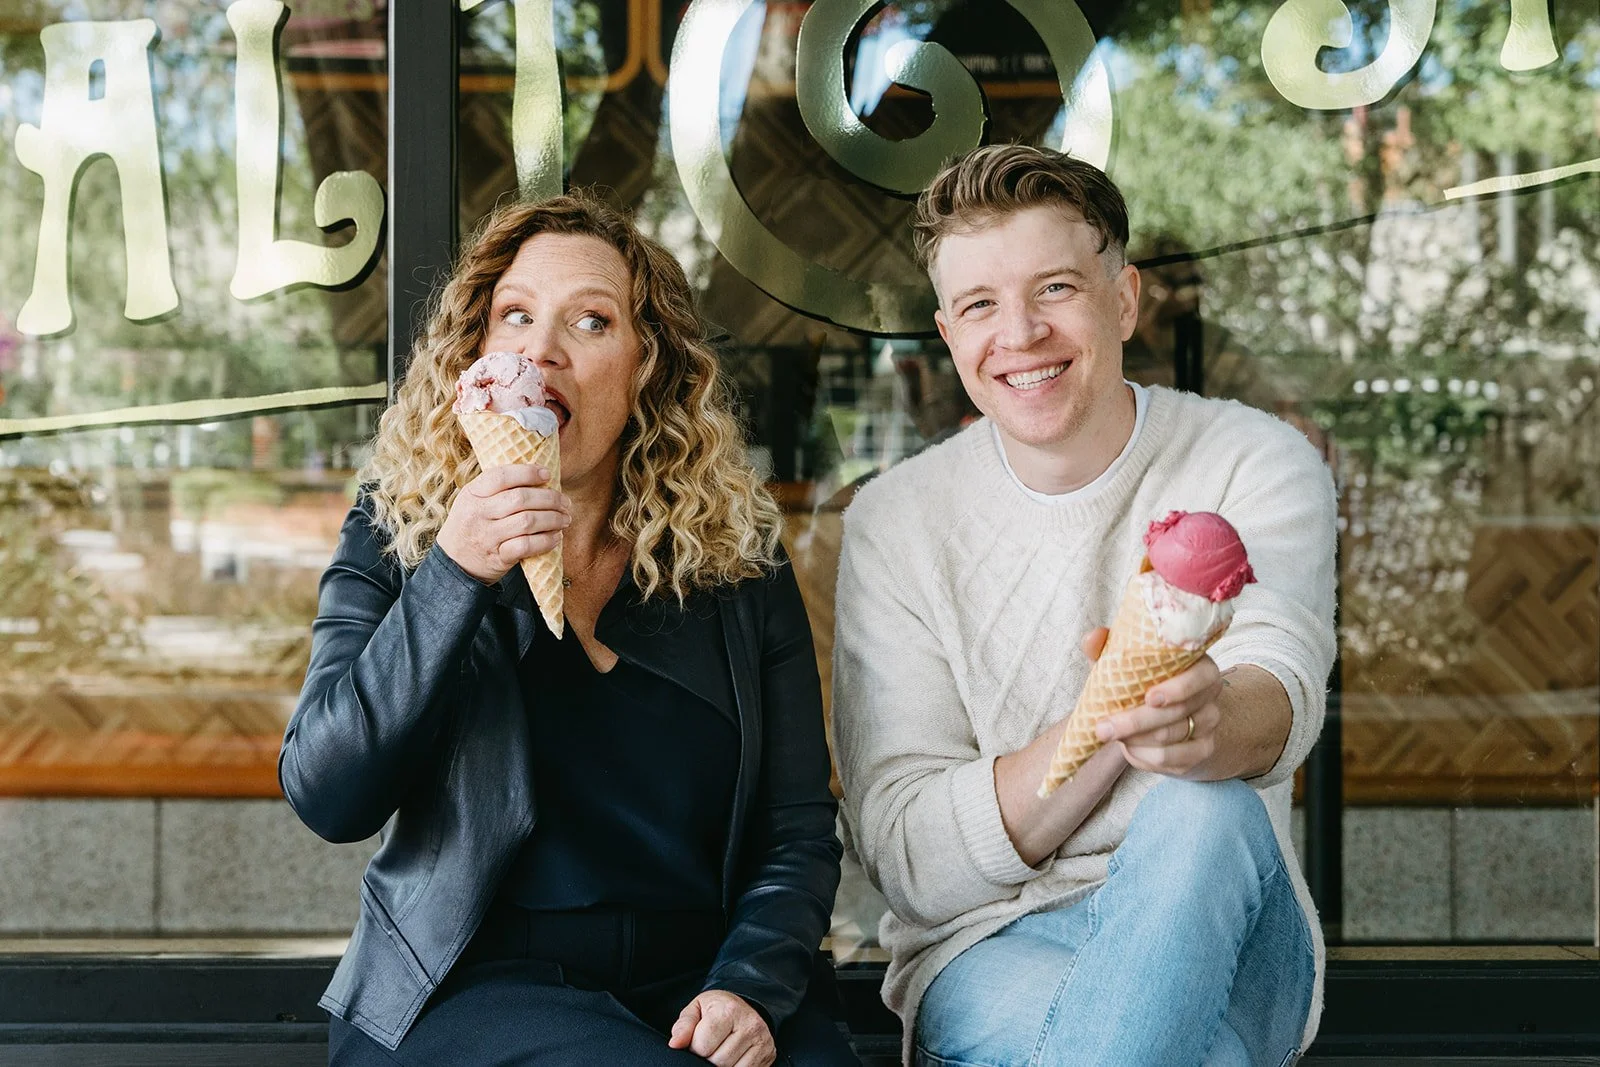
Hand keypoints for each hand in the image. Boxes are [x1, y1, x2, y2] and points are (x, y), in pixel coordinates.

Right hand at [435, 464, 569, 584]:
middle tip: (565, 502)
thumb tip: (537, 476)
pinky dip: (546, 541)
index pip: (501, 476)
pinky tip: (556, 537)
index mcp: (472, 494)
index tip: (547, 475)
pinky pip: (526, 546)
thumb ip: (496, 489)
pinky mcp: (497, 558)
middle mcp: (478, 513)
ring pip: (527, 521)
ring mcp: (487, 537)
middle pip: (520, 498)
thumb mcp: (473, 502)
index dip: (527, 473)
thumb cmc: (471, 527)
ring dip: (553, 519)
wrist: (454, 564)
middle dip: (550, 498)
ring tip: (564, 519)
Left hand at [668, 990, 774, 1066]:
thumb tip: (675, 1044)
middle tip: (710, 1047)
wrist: (745, 1006)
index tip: (698, 1041)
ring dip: (721, 1066)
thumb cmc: (717, 1009)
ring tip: (721, 1051)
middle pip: (718, 1061)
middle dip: (708, 1059)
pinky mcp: (768, 1055)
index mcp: (728, 1010)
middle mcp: (749, 1024)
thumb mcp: (696, 1009)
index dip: (695, 1048)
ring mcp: (762, 1041)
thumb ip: (683, 1026)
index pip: (702, 1045)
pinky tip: (733, 1059)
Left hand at [1089, 632, 1223, 777]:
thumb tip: (1093, 636)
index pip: (1201, 677)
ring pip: (1171, 739)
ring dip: (1135, 740)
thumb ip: (1109, 648)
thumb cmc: (1145, 682)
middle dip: (1136, 722)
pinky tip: (1129, 748)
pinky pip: (1171, 760)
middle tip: (1103, 727)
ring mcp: (1209, 726)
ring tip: (1110, 735)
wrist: (1169, 717)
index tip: (1149, 697)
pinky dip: (1144, 756)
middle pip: (1177, 713)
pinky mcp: (1202, 752)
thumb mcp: (1128, 663)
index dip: (1178, 688)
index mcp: (1201, 668)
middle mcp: (1211, 697)